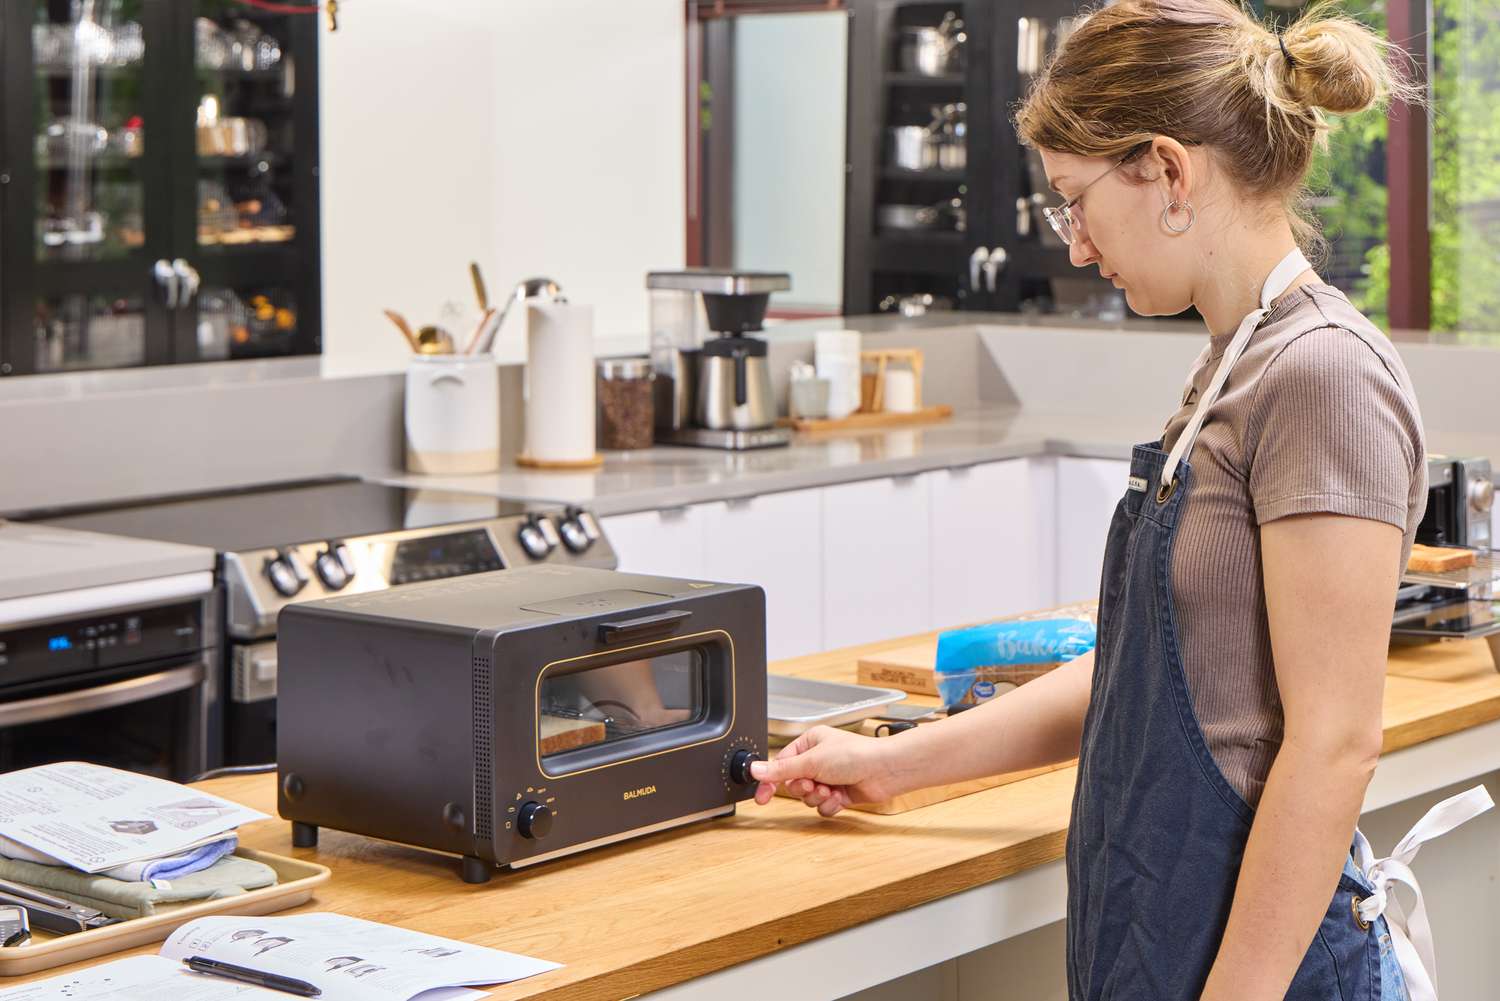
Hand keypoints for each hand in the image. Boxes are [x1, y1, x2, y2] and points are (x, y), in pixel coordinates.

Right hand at [749, 726, 904, 816]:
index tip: (762, 797)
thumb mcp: (811, 760)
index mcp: (808, 744)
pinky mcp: (840, 793)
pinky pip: (823, 807)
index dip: (770, 782)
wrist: (884, 770)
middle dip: (803, 789)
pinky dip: (830, 805)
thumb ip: (782, 769)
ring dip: (817, 797)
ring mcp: (829, 778)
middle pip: (794, 784)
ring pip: (808, 798)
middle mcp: (818, 760)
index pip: (781, 765)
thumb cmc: (855, 755)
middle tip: (813, 784)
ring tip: (830, 789)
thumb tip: (756, 769)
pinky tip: (840, 797)